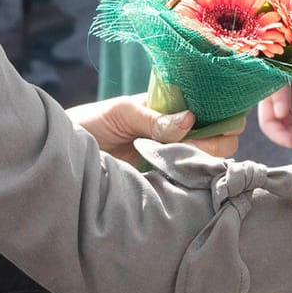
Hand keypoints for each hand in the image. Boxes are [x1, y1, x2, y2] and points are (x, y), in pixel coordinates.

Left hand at [66, 94, 244, 167]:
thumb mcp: (122, 112)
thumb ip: (154, 117)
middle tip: (194, 145)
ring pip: (209, 161)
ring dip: (206, 160)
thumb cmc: (90, 125)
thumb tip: (190, 119)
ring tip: (183, 160)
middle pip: (220, 138)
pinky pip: (189, 183)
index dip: (225, 113)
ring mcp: (172, 159)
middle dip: (218, 140)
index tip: (226, 120)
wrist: (65, 156)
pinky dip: (194, 180)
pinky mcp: (163, 182)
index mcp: (170, 110)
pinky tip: (186, 177)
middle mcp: (177, 135)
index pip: (212, 109)